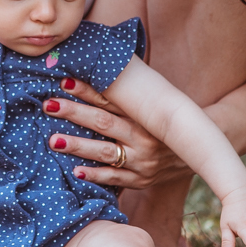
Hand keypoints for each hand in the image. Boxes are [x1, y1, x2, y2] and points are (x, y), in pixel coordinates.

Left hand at [44, 78, 189, 187]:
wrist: (196, 150)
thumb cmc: (164, 121)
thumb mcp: (152, 104)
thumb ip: (128, 93)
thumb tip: (99, 67)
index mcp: (144, 113)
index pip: (111, 99)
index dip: (87, 90)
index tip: (64, 82)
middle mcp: (143, 136)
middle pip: (104, 122)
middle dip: (75, 113)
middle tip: (49, 105)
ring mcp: (142, 160)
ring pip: (105, 152)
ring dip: (78, 146)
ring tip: (53, 140)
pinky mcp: (141, 179)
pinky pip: (115, 179)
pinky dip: (96, 176)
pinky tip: (76, 172)